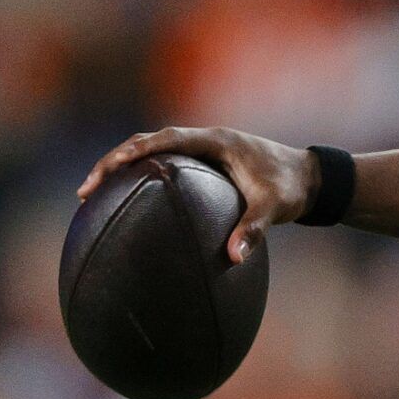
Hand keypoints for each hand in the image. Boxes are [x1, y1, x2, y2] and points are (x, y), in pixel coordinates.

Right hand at [76, 127, 319, 263]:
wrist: (313, 179)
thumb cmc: (293, 188)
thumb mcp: (275, 207)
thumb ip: (255, 229)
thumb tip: (233, 258)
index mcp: (216, 140)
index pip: (163, 140)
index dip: (131, 153)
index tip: (105, 171)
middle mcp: (206, 140)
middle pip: (148, 143)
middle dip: (114, 162)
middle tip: (85, 192)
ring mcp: (205, 150)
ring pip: (154, 153)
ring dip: (124, 170)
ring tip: (93, 198)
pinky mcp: (207, 164)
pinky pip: (166, 166)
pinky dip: (144, 180)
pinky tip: (128, 206)